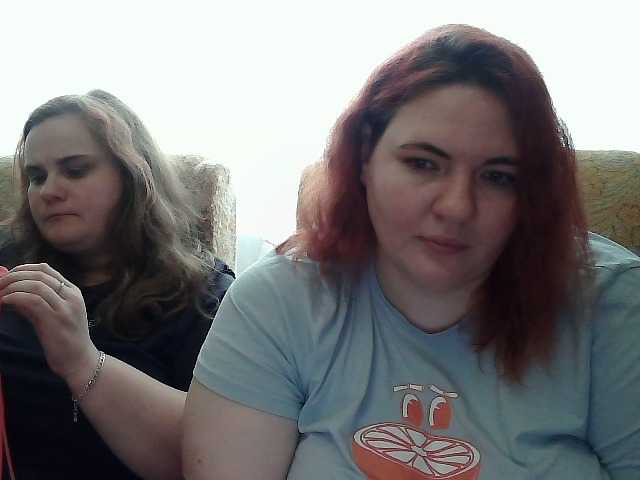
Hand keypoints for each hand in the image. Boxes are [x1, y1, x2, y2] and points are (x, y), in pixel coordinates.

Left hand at [0, 263, 98, 389]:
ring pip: (35, 285)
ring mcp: (65, 307)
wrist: (79, 361)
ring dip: (12, 287)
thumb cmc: (65, 341)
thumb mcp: (53, 316)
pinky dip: (15, 298)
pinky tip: (4, 303)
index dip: (23, 269)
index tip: (7, 277)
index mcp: (73, 292)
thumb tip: (11, 294)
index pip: (46, 270)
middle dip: (13, 276)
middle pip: (39, 274)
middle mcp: (71, 296)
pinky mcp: (56, 319)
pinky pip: (32, 300)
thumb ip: (37, 303)